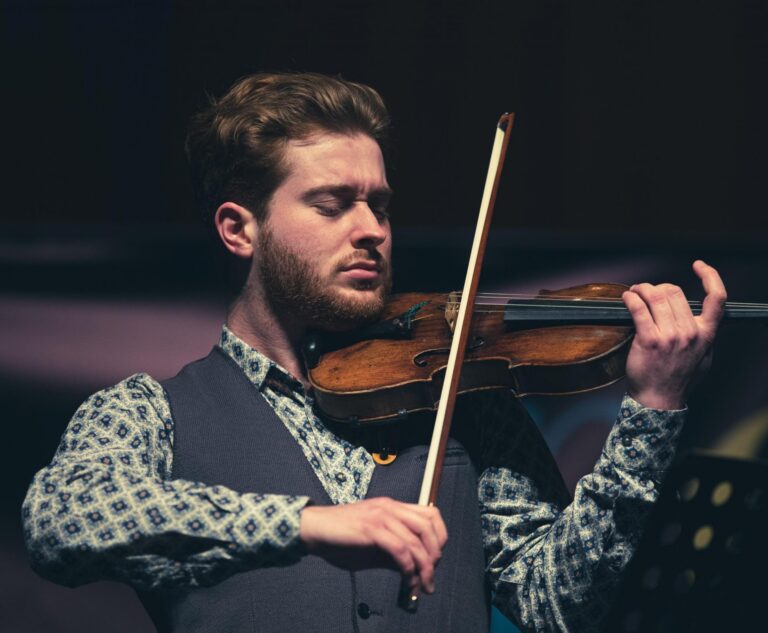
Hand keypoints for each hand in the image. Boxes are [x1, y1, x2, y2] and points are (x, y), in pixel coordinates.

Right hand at [299, 496, 446, 594]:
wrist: (314, 529)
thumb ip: (393, 551)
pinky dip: (408, 568)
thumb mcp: (372, 544)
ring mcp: (381, 516)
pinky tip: (406, 579)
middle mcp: (390, 508)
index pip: (430, 514)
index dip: (440, 536)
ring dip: (424, 567)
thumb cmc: (340, 536)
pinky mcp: (371, 529)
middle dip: (435, 554)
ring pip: (416, 540)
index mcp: (392, 507)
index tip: (436, 558)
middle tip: (431, 575)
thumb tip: (414, 568)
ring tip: (422, 585)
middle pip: (428, 526)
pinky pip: (399, 549)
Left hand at [622, 260, 725, 409]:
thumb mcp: (704, 356)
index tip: (699, 266)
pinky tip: (627, 297)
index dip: (710, 276)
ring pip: (656, 296)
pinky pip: (639, 308)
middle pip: (675, 291)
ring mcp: (670, 336)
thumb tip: (699, 318)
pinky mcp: (649, 340)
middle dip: (658, 287)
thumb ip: (704, 335)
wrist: (660, 399)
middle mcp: (690, 333)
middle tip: (647, 291)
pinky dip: (631, 298)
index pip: (717, 298)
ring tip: (635, 292)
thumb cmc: (679, 378)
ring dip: (642, 289)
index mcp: (706, 334)